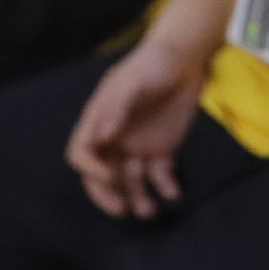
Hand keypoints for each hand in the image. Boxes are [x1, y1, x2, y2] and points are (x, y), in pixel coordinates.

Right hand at [64, 36, 210, 218]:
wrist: (186, 58)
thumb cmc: (152, 64)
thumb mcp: (132, 81)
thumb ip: (117, 107)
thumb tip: (103, 135)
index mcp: (99, 122)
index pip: (82, 153)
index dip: (91, 169)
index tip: (109, 176)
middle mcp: (114, 139)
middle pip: (102, 175)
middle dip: (108, 194)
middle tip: (122, 209)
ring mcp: (137, 145)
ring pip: (131, 180)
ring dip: (137, 197)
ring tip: (149, 211)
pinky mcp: (162, 149)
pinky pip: (160, 175)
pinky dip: (165, 186)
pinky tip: (173, 192)